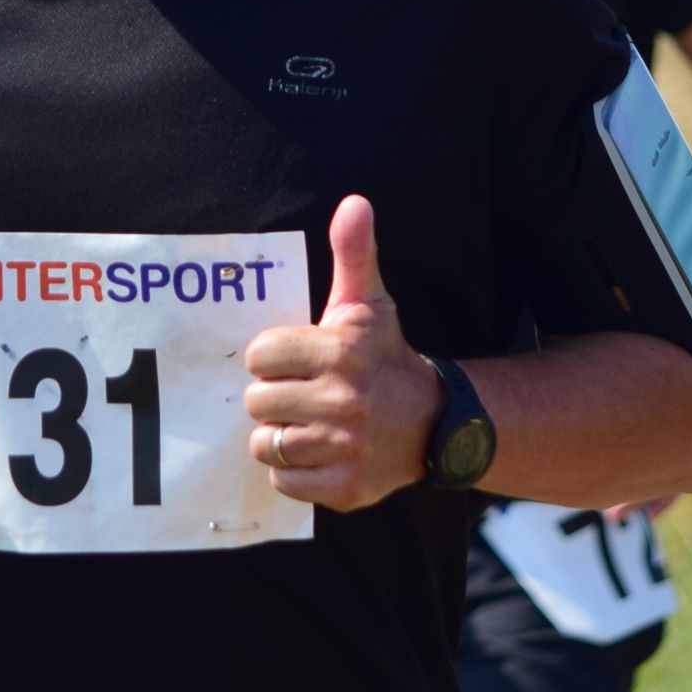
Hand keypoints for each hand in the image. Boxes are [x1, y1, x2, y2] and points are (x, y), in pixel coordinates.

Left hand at [243, 195, 439, 512]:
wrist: (434, 423)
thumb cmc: (385, 357)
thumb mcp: (371, 304)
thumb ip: (354, 253)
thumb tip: (355, 203)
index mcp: (341, 352)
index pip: (259, 356)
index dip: (272, 359)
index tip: (297, 362)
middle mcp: (343, 400)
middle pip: (257, 401)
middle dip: (274, 398)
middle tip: (305, 395)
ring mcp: (345, 447)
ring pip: (266, 443)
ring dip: (280, 436)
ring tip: (309, 424)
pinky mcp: (345, 488)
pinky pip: (284, 481)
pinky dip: (293, 473)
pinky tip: (318, 453)